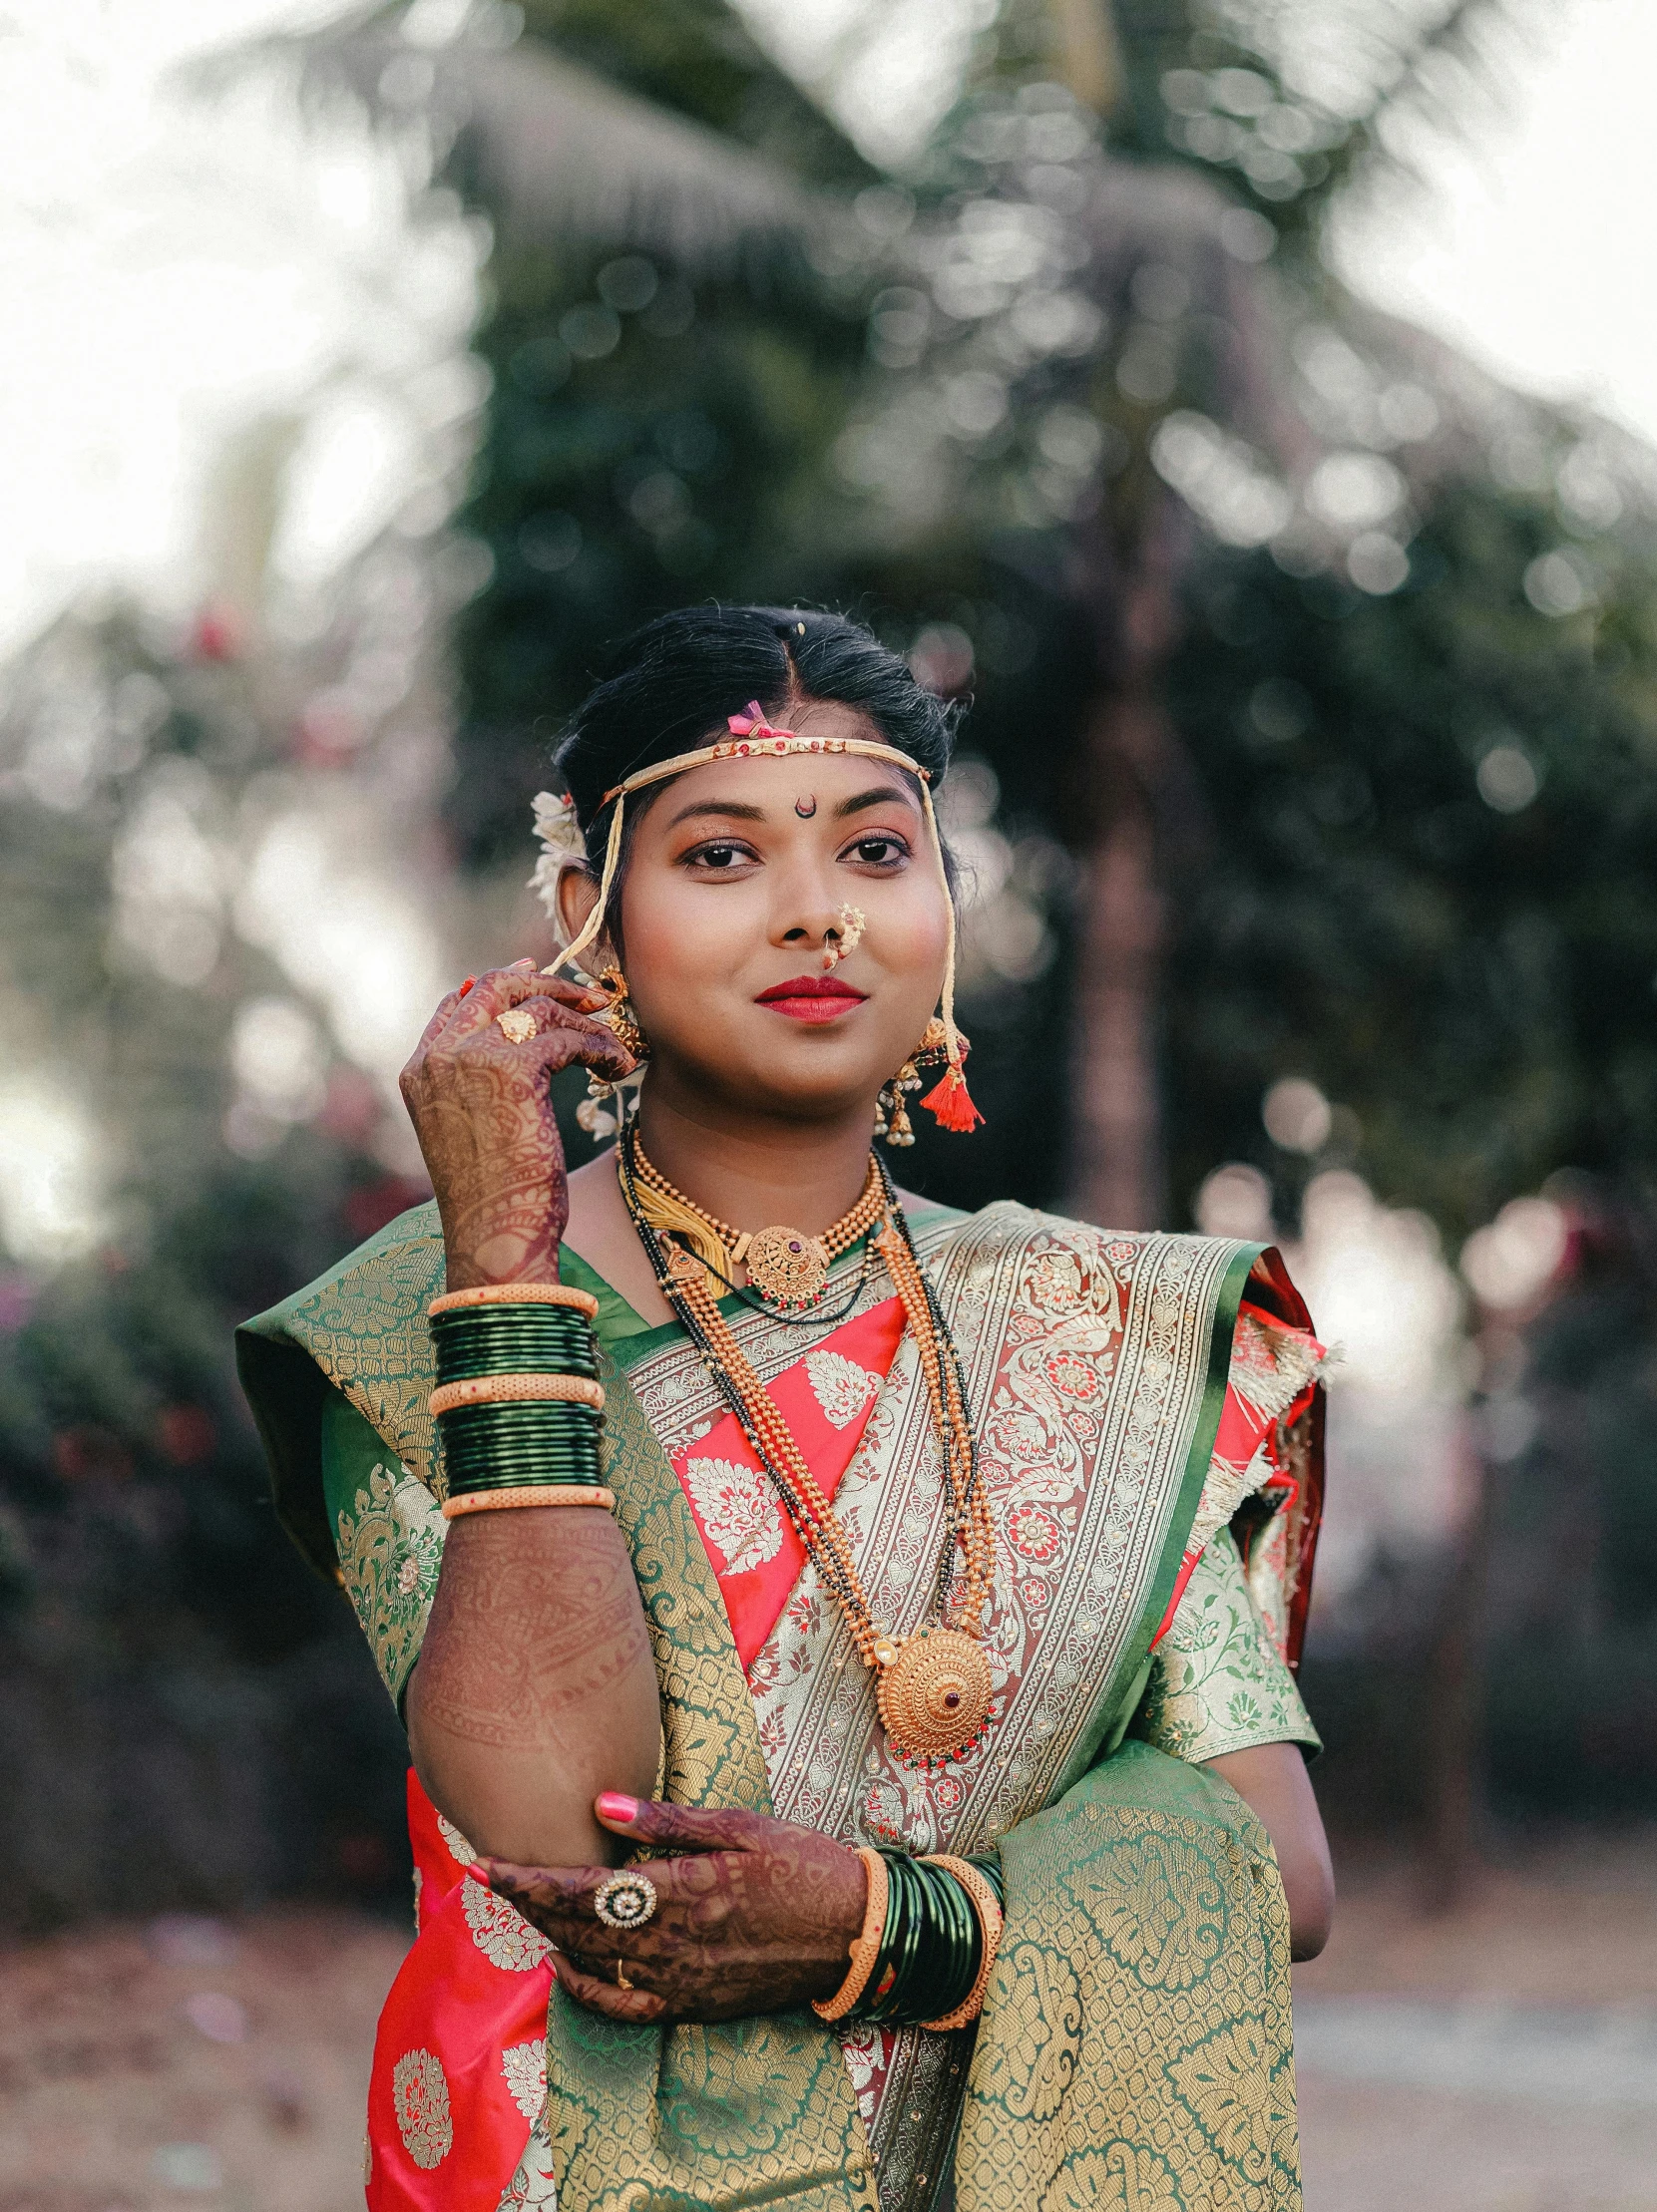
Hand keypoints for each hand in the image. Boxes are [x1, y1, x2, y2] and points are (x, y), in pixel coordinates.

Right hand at [400, 963, 635, 1289]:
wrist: (493, 1236)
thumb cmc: (491, 1198)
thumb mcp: (470, 1132)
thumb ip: (476, 1085)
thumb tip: (517, 1043)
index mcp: (418, 1071)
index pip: (455, 1004)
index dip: (500, 986)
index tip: (537, 975)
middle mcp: (438, 1057)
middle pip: (494, 986)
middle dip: (546, 982)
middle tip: (588, 998)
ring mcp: (470, 1057)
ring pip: (537, 1008)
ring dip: (586, 1023)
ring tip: (614, 1049)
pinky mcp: (512, 1068)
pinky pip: (567, 1036)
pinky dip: (601, 1048)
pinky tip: (617, 1068)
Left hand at [480, 1793, 866, 2024]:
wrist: (855, 1931)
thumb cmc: (802, 1865)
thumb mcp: (741, 1825)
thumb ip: (666, 1822)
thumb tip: (600, 1807)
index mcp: (682, 1892)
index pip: (584, 1891)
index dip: (529, 1881)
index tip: (487, 1865)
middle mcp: (673, 1944)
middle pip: (578, 1929)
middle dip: (529, 1905)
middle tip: (493, 1878)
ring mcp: (682, 1982)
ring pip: (595, 1965)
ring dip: (551, 1937)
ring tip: (523, 1908)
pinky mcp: (694, 2005)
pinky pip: (625, 2008)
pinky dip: (587, 1990)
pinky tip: (566, 1966)